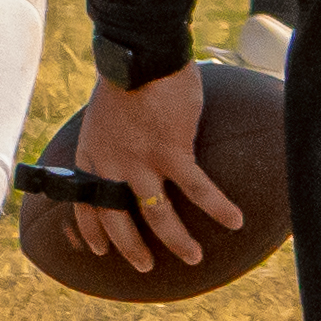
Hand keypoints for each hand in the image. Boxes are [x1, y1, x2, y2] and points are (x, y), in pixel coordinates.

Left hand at [67, 65, 240, 276]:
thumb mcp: (102, 113)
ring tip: (193, 257)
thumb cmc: (127, 77)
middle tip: (145, 267)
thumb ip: (110, 138)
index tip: (99, 249)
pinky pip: (197, 190)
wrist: (140, 53)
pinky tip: (235, 221)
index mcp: (92, 153)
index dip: (92, 229)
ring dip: (177, 240)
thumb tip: (121, 147)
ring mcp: (140, 161)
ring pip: (157, 215)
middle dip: (131, 248)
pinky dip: (218, 207)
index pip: (85, 202)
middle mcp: (111, 164)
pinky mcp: (171, 152)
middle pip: (117, 219)